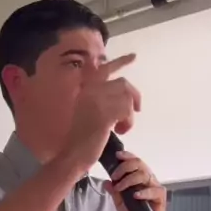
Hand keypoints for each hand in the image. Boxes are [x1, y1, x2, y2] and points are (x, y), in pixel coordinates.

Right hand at [57, 54, 140, 177]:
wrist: (72, 154)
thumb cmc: (80, 140)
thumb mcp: (89, 114)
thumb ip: (100, 102)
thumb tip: (121, 99)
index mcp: (85, 90)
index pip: (104, 69)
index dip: (120, 62)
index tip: (134, 56)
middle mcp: (91, 91)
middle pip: (122, 83)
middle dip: (134, 96)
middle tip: (138, 109)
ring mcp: (97, 100)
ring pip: (126, 97)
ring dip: (129, 114)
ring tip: (122, 127)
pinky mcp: (105, 113)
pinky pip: (127, 110)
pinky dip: (128, 122)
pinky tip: (120, 131)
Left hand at [105, 151, 165, 210]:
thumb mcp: (120, 203)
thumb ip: (114, 192)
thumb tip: (106, 182)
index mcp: (139, 177)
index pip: (134, 161)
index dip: (127, 156)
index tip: (117, 156)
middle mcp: (148, 178)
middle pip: (139, 164)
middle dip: (124, 167)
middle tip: (115, 176)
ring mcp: (155, 186)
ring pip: (144, 175)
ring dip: (129, 179)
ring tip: (120, 187)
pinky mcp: (160, 196)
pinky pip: (153, 190)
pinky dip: (143, 192)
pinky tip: (135, 195)